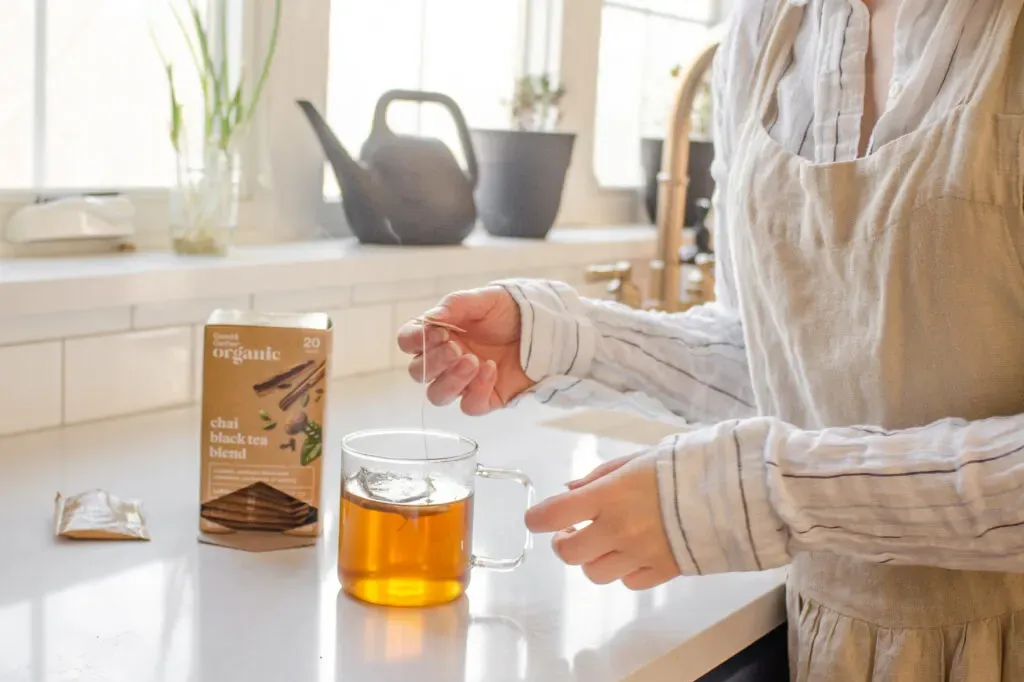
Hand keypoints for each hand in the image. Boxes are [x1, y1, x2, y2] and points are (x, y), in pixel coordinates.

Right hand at [396, 286, 535, 414]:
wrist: (545, 327)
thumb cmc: (509, 312)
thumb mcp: (484, 299)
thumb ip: (455, 305)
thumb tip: (431, 317)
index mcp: (439, 334)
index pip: (408, 342)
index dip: (415, 339)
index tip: (438, 331)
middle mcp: (446, 361)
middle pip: (418, 373)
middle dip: (434, 361)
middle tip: (456, 347)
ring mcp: (464, 382)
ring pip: (438, 396)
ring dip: (451, 380)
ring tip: (473, 361)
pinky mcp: (485, 398)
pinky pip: (470, 406)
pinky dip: (477, 389)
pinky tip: (491, 369)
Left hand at [526, 453, 679, 590]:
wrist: (731, 491)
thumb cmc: (682, 468)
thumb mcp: (635, 460)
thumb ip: (599, 477)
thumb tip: (569, 490)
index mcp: (609, 495)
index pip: (553, 515)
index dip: (537, 519)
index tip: (538, 518)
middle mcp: (619, 529)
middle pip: (568, 553)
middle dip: (564, 543)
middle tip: (572, 531)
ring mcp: (640, 554)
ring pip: (595, 573)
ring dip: (593, 558)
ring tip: (604, 542)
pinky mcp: (662, 572)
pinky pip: (628, 582)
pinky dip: (624, 571)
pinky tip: (633, 552)